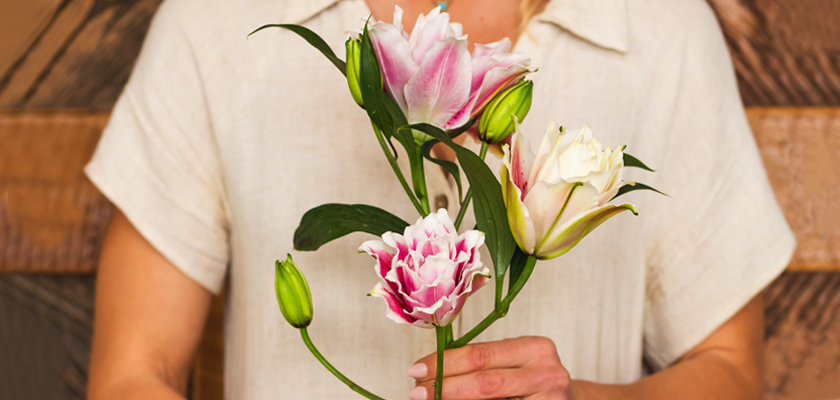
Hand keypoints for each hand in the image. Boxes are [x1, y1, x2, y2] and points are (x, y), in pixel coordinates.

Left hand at [408, 336, 571, 399]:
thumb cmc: (531, 380)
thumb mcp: (513, 362)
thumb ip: (480, 364)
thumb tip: (428, 373)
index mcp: (535, 348)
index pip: (480, 355)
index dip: (444, 363)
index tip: (416, 369)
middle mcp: (547, 373)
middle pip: (485, 382)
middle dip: (445, 387)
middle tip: (417, 393)